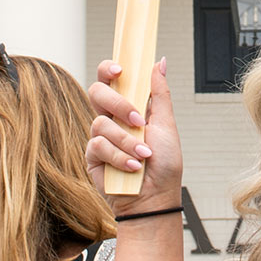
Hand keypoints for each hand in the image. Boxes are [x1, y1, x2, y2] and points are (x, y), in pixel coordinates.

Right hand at [88, 58, 183, 214]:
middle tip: (137, 120)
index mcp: (130, 106)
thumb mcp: (166, 124)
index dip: (109, 69)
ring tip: (143, 155)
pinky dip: (119, 156)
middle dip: (117, 104)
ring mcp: (101, 136)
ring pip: (100, 122)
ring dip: (126, 141)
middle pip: (97, 92)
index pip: (112, 79)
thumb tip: (159, 62)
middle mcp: (113, 118)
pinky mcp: (93, 156)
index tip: (119, 70)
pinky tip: (132, 167)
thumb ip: (159, 93)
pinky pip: (98, 145)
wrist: (155, 197)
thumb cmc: (165, 164)